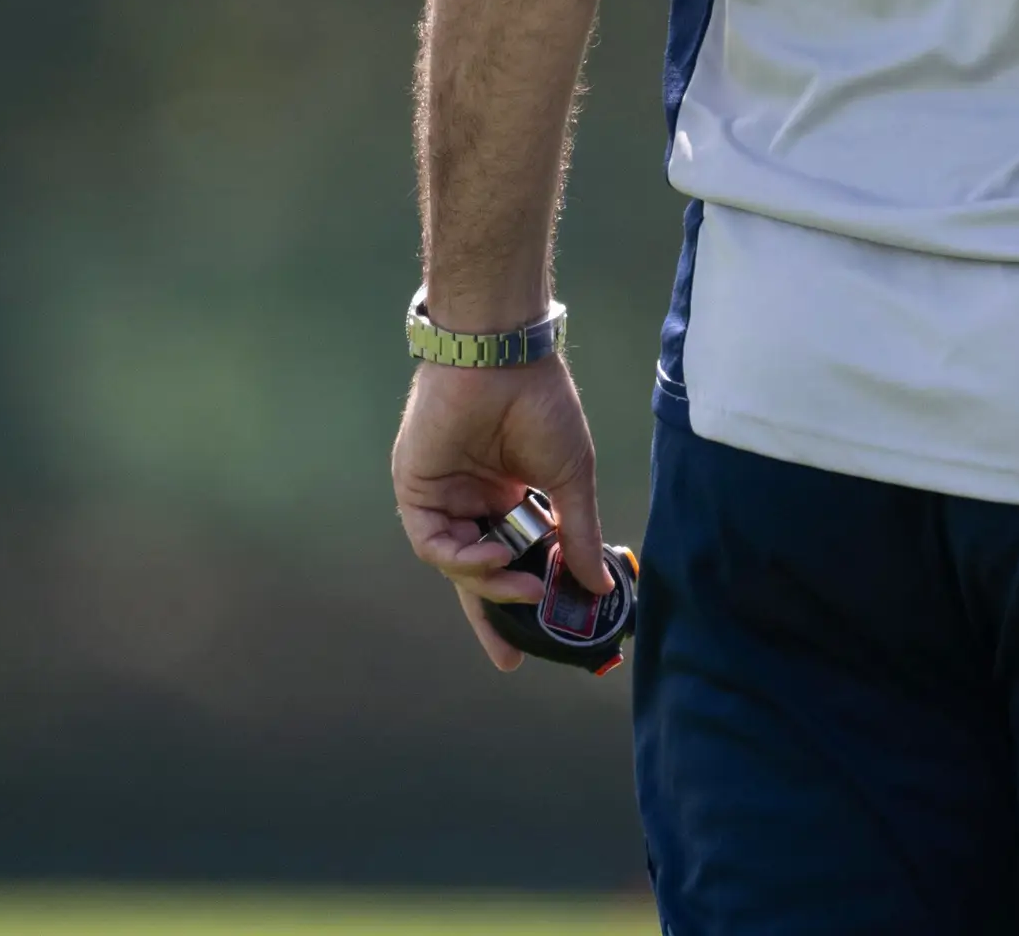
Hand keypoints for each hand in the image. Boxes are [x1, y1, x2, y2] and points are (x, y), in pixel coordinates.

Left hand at [392, 356, 607, 671]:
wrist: (503, 364)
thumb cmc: (543, 409)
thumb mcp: (571, 479)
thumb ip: (578, 534)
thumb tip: (600, 585)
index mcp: (511, 498)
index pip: (514, 559)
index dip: (524, 598)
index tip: (544, 633)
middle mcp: (474, 503)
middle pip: (477, 574)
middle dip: (491, 616)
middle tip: (510, 654)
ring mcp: (444, 499)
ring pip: (457, 563)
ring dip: (487, 581)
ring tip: (521, 583)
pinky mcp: (417, 493)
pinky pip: (433, 543)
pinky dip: (461, 558)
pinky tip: (493, 556)